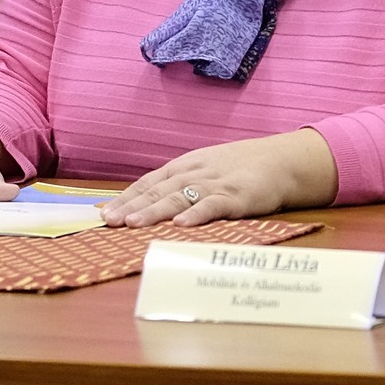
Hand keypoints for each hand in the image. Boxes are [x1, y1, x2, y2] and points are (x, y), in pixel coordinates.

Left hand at [100, 130, 336, 228]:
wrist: (281, 160)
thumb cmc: (239, 169)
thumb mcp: (205, 170)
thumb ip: (179, 186)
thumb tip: (145, 205)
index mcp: (184, 167)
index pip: (148, 182)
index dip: (125, 197)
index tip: (103, 213)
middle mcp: (195, 173)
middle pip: (157, 190)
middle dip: (131, 206)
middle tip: (108, 222)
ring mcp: (215, 183)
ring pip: (179, 197)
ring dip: (154, 210)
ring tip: (133, 223)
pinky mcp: (237, 195)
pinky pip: (214, 205)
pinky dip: (197, 214)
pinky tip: (182, 224)